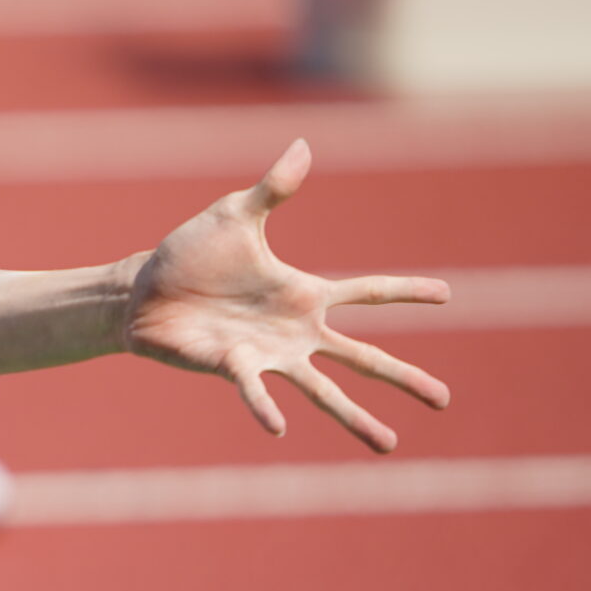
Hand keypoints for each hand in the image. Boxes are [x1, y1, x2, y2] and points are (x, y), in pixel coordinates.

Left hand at [126, 140, 450, 451]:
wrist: (141, 292)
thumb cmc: (189, 254)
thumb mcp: (234, 215)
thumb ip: (272, 189)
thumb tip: (304, 144)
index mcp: (303, 293)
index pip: (367, 293)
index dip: (406, 292)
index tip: (448, 294)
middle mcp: (296, 331)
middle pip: (362, 357)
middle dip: (403, 378)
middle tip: (445, 401)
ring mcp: (269, 355)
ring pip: (323, 391)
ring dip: (355, 417)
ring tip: (390, 446)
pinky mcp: (233, 368)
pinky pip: (254, 391)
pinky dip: (265, 407)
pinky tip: (279, 427)